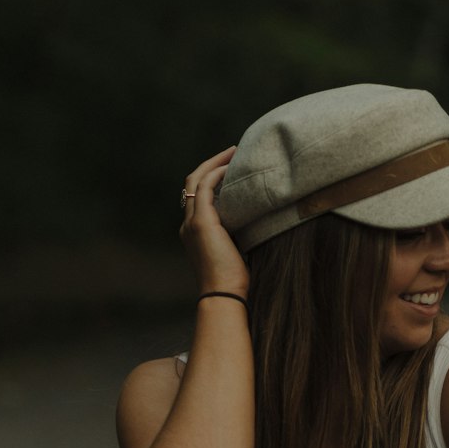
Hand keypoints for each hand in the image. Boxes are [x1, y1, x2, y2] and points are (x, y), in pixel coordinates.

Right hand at [180, 147, 249, 297]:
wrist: (225, 294)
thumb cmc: (235, 281)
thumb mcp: (236, 252)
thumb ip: (239, 235)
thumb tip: (261, 222)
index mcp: (193, 233)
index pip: (197, 197)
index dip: (212, 179)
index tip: (232, 169)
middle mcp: (187, 225)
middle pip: (192, 183)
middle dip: (212, 164)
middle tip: (233, 152)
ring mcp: (191, 222)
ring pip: (196, 179)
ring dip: (215, 163)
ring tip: (235, 152)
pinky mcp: (201, 222)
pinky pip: (205, 187)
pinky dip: (217, 174)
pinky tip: (232, 168)